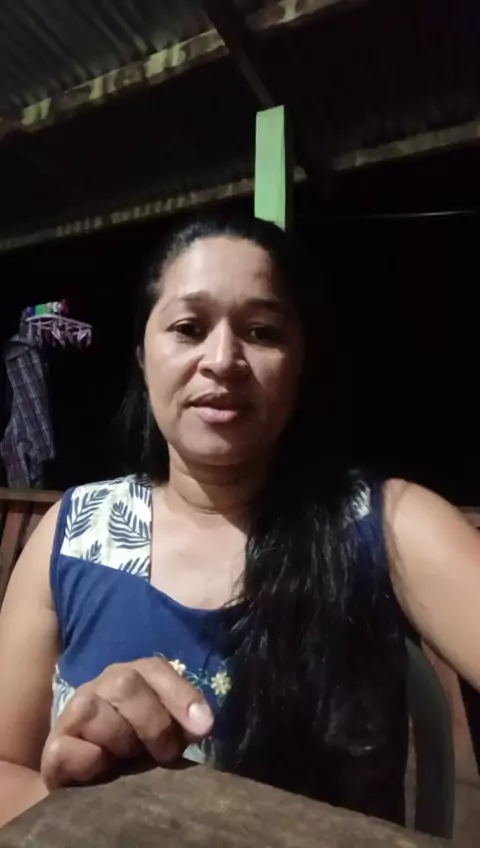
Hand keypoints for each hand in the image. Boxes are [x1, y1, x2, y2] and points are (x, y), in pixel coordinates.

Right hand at [41, 658, 213, 788]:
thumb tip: (204, 725)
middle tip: (164, 754)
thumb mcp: (165, 734)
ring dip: (120, 741)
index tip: (204, 727)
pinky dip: (88, 760)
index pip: (155, 669)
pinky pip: (66, 748)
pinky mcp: (53, 747)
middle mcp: (102, 686)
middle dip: (153, 723)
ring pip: (92, 710)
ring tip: (127, 760)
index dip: (181, 696)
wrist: (89, 776)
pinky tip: (101, 767)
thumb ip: (184, 725)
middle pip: (125, 684)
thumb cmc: (136, 751)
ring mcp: (74, 713)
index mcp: (134, 677)